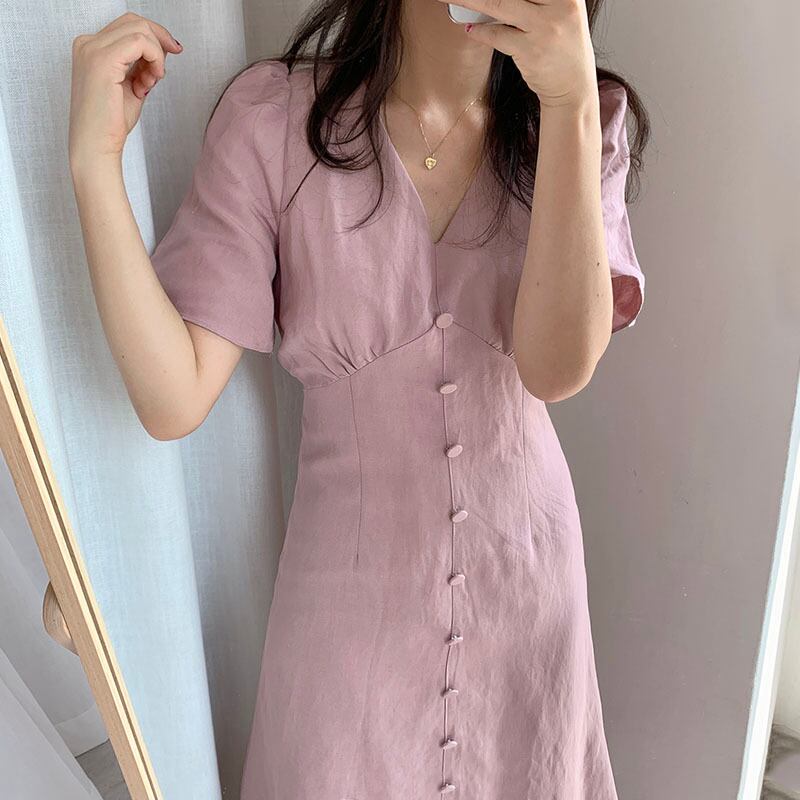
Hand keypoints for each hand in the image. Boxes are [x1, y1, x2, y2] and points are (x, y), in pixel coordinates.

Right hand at [69, 11, 182, 168]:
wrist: (96, 146)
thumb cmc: (110, 123)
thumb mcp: (132, 86)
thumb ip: (142, 66)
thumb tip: (161, 50)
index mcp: (91, 49)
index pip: (127, 26)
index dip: (154, 37)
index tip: (171, 53)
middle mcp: (88, 44)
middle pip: (133, 21)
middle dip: (159, 41)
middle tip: (167, 64)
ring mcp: (92, 50)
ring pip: (139, 29)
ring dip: (156, 55)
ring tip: (151, 82)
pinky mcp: (102, 60)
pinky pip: (140, 42)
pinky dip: (155, 59)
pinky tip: (151, 80)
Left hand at [438, 0, 596, 109]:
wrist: (573, 87)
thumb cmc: (562, 47)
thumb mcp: (558, 13)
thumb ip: (535, 1)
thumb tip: (491, 1)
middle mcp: (559, 4)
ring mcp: (544, 27)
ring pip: (498, 5)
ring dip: (469, 1)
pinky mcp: (531, 50)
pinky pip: (497, 35)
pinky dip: (481, 32)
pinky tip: (471, 29)